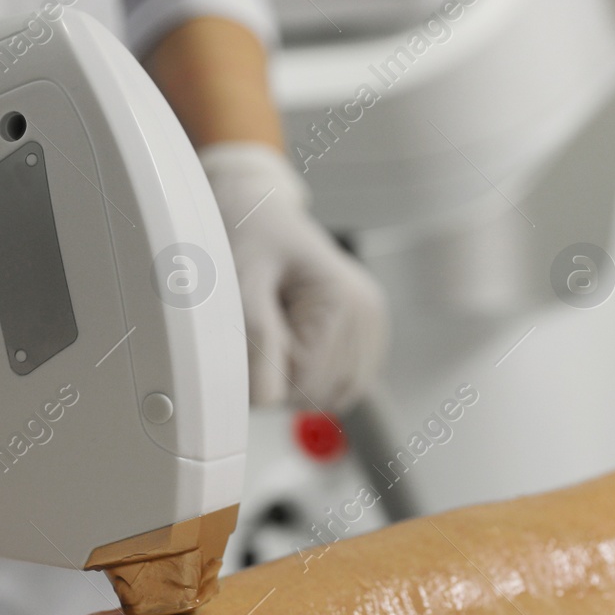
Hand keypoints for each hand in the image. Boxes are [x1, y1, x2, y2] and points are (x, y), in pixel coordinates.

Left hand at [198, 141, 387, 410]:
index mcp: (344, 300)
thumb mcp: (241, 282)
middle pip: (318, 391)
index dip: (263, 371)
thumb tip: (266, 399)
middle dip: (279, 375)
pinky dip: (314, 378)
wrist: (263, 215)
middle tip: (257, 329)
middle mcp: (369, 315)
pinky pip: (342, 386)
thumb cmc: (248, 239)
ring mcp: (374, 326)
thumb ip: (255, 338)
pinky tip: (296, 345)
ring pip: (331, 395)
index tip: (244, 336)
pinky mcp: (369, 336)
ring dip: (296, 380)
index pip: (303, 379)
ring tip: (278, 332)